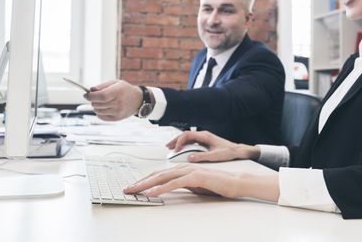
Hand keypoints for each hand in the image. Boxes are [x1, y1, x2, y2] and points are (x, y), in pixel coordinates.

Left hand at [84, 80, 141, 120]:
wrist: (137, 100)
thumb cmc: (124, 90)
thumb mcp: (115, 82)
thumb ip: (102, 86)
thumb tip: (90, 90)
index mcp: (118, 91)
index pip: (101, 96)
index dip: (91, 96)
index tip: (86, 95)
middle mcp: (118, 103)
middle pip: (97, 104)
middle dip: (92, 100)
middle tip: (95, 97)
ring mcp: (118, 112)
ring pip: (98, 111)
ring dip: (96, 106)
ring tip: (102, 102)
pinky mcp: (117, 118)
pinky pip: (101, 117)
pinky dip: (99, 112)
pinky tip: (105, 107)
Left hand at [123, 164, 279, 201]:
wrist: (234, 182)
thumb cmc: (217, 184)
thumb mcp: (195, 186)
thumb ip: (183, 185)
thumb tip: (171, 189)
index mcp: (182, 169)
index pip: (159, 174)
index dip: (145, 180)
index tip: (134, 187)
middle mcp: (183, 167)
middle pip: (157, 174)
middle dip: (140, 182)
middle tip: (127, 189)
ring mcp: (189, 171)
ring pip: (162, 177)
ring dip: (146, 185)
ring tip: (134, 191)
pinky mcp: (195, 177)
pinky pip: (174, 183)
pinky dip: (161, 188)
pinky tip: (152, 193)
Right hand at [167, 131, 259, 162]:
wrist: (237, 151)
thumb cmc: (228, 152)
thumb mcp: (215, 156)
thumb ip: (202, 157)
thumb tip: (190, 158)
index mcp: (205, 136)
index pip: (188, 135)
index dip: (180, 141)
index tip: (176, 149)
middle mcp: (203, 135)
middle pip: (185, 135)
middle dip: (176, 140)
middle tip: (168, 147)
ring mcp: (203, 138)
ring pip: (188, 138)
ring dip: (179, 142)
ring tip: (171, 148)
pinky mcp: (204, 142)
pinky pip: (191, 142)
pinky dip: (184, 145)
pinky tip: (181, 150)